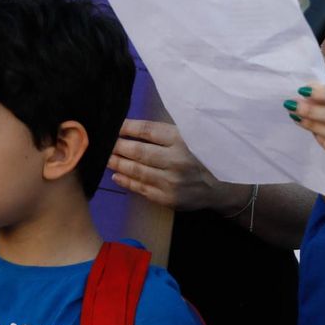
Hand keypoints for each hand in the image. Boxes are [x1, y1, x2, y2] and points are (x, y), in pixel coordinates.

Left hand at [108, 118, 243, 212]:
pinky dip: (126, 181)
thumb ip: (165, 133)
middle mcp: (176, 160)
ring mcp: (171, 181)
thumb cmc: (202, 156)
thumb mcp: (190, 137)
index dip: (128, 128)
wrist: (222, 186)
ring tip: (106, 157)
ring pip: (137, 171)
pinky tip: (116, 175)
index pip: (148, 131)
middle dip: (117, 146)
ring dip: (117, 164)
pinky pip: (141, 188)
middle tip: (103, 142)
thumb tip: (131, 128)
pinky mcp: (167, 198)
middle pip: (138, 151)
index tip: (114, 126)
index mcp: (182, 140)